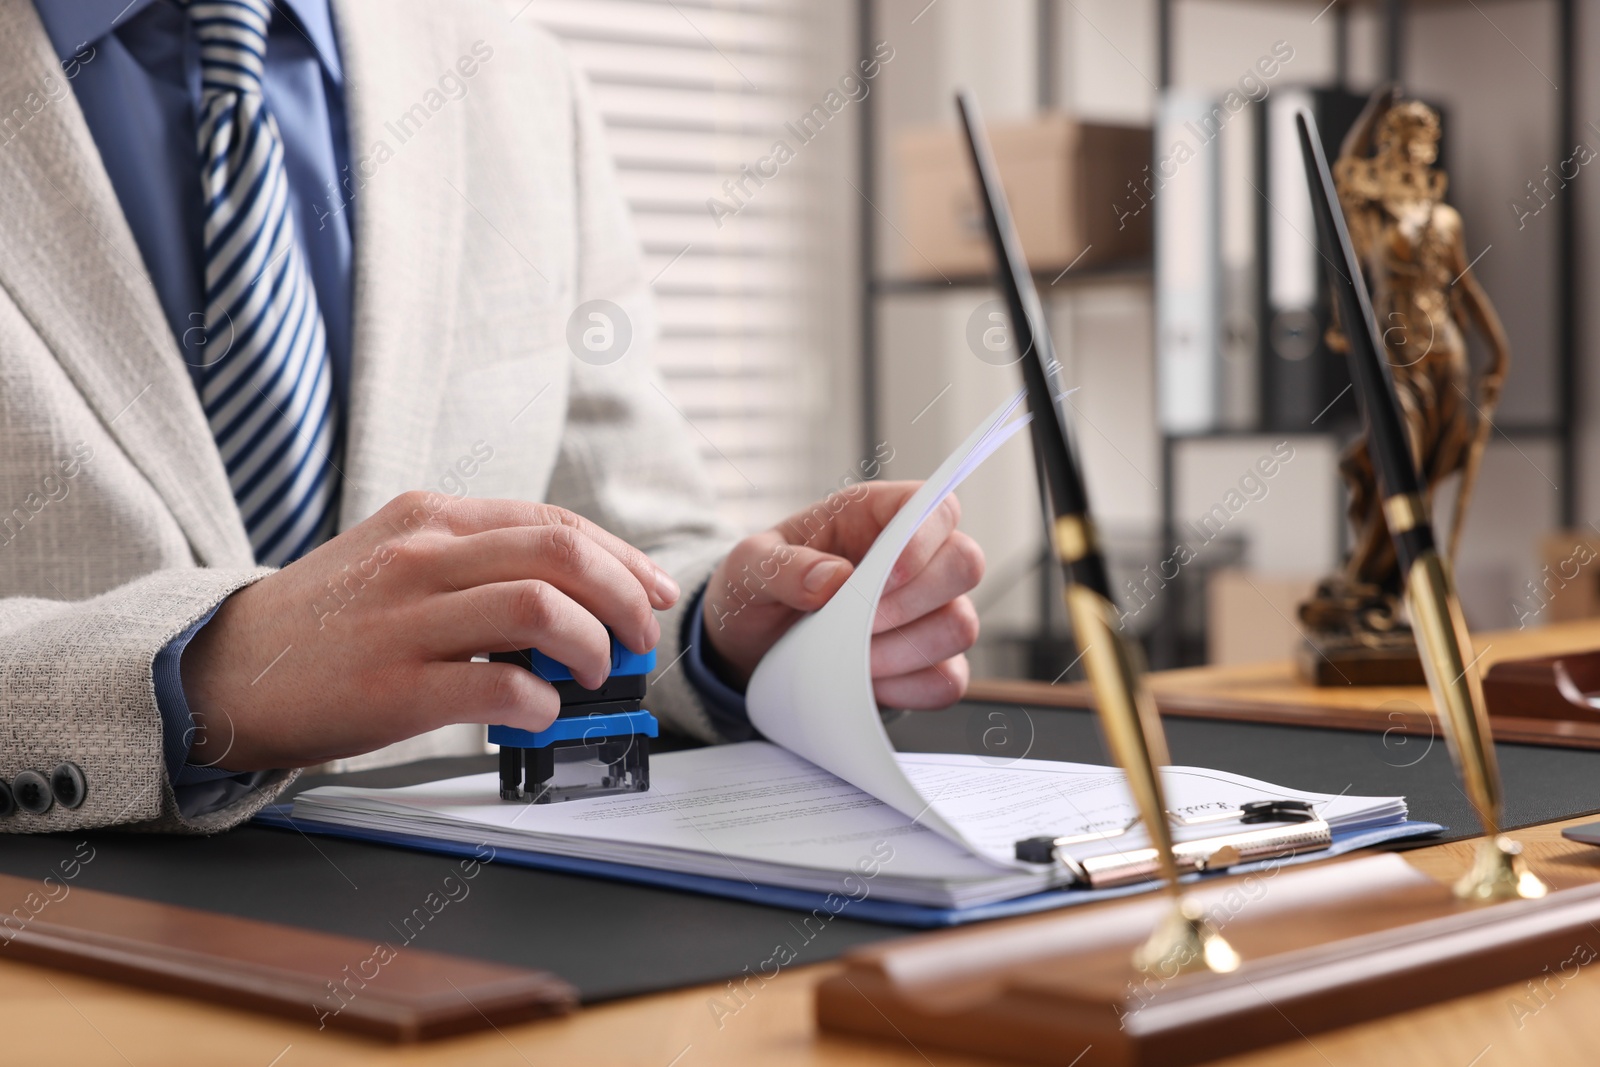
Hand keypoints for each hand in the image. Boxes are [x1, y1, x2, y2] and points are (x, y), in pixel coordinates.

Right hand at [180, 492, 679, 770]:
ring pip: (540, 609)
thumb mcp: (398, 558)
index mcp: (432, 520)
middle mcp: (423, 558)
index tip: (652, 591)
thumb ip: (478, 561)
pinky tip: (542, 712)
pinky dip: (541, 702)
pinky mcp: (394, 686)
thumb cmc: (330, 619)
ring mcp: (406, 620)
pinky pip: (497, 686)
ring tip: (593, 674)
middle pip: (561, 555)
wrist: (225, 668)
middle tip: (638, 637)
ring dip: (591, 647)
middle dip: (623, 597)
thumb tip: (576, 593)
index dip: (622, 559)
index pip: (555, 524)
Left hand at [702, 482, 983, 708]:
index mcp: (876, 516)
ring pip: (961, 626)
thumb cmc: (758, 588)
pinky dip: (910, 688)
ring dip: (905, 650)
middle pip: (966, 564)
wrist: (749, 645)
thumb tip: (832, 578)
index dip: (925, 537)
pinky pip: (948, 679)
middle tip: (861, 622)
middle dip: (914, 601)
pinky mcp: (926, 663)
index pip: (936, 506)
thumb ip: (782, 566)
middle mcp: (914, 558)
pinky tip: (867, 681)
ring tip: (853, 655)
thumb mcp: (748, 567)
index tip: (886, 575)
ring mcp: (927, 612)